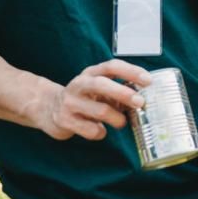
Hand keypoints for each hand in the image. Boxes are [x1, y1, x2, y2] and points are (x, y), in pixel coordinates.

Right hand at [34, 60, 151, 141]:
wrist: (49, 109)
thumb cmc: (86, 99)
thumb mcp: (101, 90)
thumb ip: (121, 91)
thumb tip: (146, 100)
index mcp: (91, 73)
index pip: (112, 66)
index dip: (131, 72)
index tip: (148, 81)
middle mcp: (79, 84)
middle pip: (101, 84)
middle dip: (123, 93)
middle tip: (140, 102)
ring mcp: (70, 102)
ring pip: (100, 111)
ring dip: (117, 119)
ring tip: (121, 122)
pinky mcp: (64, 120)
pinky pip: (91, 130)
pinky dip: (101, 132)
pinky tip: (100, 130)